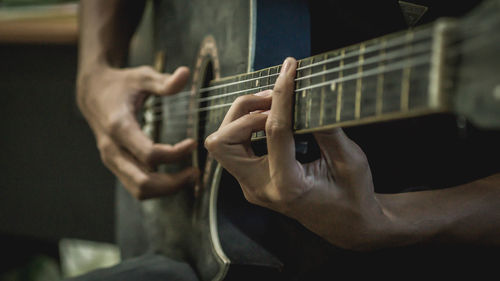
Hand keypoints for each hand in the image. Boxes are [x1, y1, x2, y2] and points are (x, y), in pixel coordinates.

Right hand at [77, 65, 197, 199]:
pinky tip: (175, 176)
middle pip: (143, 182)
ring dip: (166, 189)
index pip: (149, 154)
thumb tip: (185, 74)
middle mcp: (112, 148)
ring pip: (139, 190)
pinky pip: (136, 186)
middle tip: (195, 173)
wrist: (92, 93)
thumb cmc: (121, 85)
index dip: (175, 154)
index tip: (193, 143)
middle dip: (172, 183)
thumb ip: (163, 81)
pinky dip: (158, 187)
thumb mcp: (142, 77)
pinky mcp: (116, 165)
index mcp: (119, 126)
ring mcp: (112, 160)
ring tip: (188, 177)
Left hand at [205, 58, 391, 249]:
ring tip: (274, 105)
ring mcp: (251, 187)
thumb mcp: (350, 161)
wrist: (346, 224)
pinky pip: (234, 148)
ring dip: (242, 118)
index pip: (274, 131)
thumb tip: (309, 95)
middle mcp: (260, 189)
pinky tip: (271, 119)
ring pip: (221, 144)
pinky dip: (247, 127)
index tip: (289, 68)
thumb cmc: (353, 195)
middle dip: (245, 111)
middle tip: (276, 97)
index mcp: (288, 186)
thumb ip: (327, 129)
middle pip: (223, 142)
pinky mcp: (250, 181)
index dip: (281, 94)